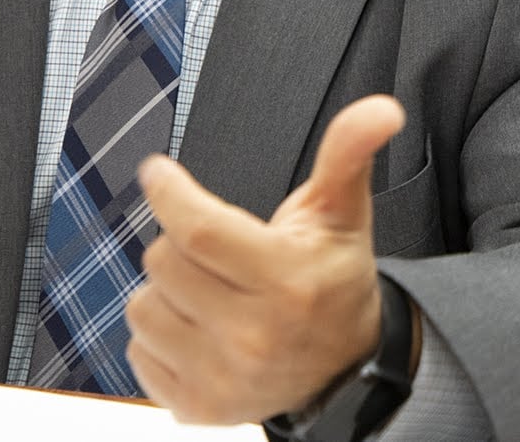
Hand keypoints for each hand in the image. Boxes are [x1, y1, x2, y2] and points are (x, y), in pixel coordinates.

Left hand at [127, 95, 405, 423]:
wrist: (345, 368)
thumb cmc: (335, 279)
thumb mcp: (343, 212)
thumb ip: (350, 152)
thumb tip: (382, 110)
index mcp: (287, 280)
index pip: (198, 230)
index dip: (169, 193)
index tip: (158, 173)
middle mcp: (254, 335)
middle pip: (163, 262)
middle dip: (179, 243)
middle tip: (214, 248)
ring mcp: (223, 377)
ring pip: (141, 307)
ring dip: (166, 291)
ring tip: (209, 292)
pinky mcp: (198, 408)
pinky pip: (137, 352)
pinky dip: (160, 337)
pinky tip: (200, 330)